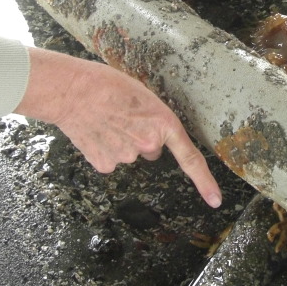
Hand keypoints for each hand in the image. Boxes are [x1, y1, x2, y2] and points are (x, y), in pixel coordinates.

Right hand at [16, 47, 221, 207]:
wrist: (71, 91)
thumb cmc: (107, 84)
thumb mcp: (144, 95)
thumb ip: (155, 120)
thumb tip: (153, 138)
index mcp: (164, 124)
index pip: (191, 159)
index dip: (205, 182)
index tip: (215, 200)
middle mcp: (149, 144)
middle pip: (152, 150)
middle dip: (142, 137)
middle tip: (125, 116)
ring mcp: (126, 157)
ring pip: (129, 154)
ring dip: (121, 141)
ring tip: (107, 119)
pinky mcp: (105, 165)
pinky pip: (111, 160)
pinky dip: (104, 149)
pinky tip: (96, 131)